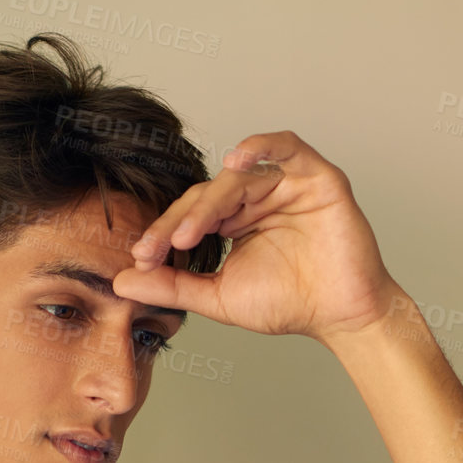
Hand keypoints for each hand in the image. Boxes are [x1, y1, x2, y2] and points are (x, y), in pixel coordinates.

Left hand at [109, 132, 400, 344]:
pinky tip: (236, 160)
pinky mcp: (316, 176)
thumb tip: (122, 280)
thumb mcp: (218, 297)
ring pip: (238, 177)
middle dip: (180, 220)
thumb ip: (173, 285)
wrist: (339, 316)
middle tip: (160, 247)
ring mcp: (287, 183)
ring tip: (188, 232)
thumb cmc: (289, 305)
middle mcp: (259, 196)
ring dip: (209, 203)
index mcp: (236, 219)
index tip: (142, 256)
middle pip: (209, 193)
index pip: (191, 213)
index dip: (164, 232)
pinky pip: (287, 146)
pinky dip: (260, 146)